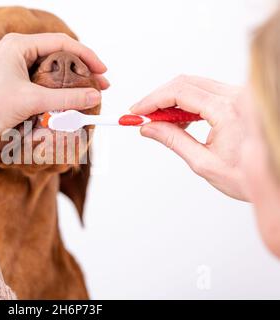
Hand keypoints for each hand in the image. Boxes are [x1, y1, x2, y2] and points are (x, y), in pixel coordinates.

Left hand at [0, 33, 107, 148]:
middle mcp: (13, 49)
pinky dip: (53, 87)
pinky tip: (63, 97)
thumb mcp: (33, 101)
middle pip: (56, 53)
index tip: (103, 72)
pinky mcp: (8, 79)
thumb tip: (95, 96)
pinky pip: (37, 78)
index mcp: (17, 44)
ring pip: (47, 67)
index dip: (86, 55)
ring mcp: (9, 64)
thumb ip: (67, 99)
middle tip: (99, 83)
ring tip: (85, 91)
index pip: (61, 42)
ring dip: (67, 79)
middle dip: (79, 68)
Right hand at [131, 75, 247, 200]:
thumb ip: (174, 141)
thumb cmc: (246, 177)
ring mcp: (239, 95)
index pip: (180, 93)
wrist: (274, 177)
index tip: (136, 111)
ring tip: (159, 122)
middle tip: (142, 115)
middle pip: (185, 83)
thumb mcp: (204, 163)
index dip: (153, 100)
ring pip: (195, 84)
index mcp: (227, 111)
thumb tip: (149, 128)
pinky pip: (206, 91)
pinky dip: (186, 102)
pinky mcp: (238, 99)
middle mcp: (236, 96)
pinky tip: (179, 120)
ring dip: (172, 100)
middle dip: (159, 98)